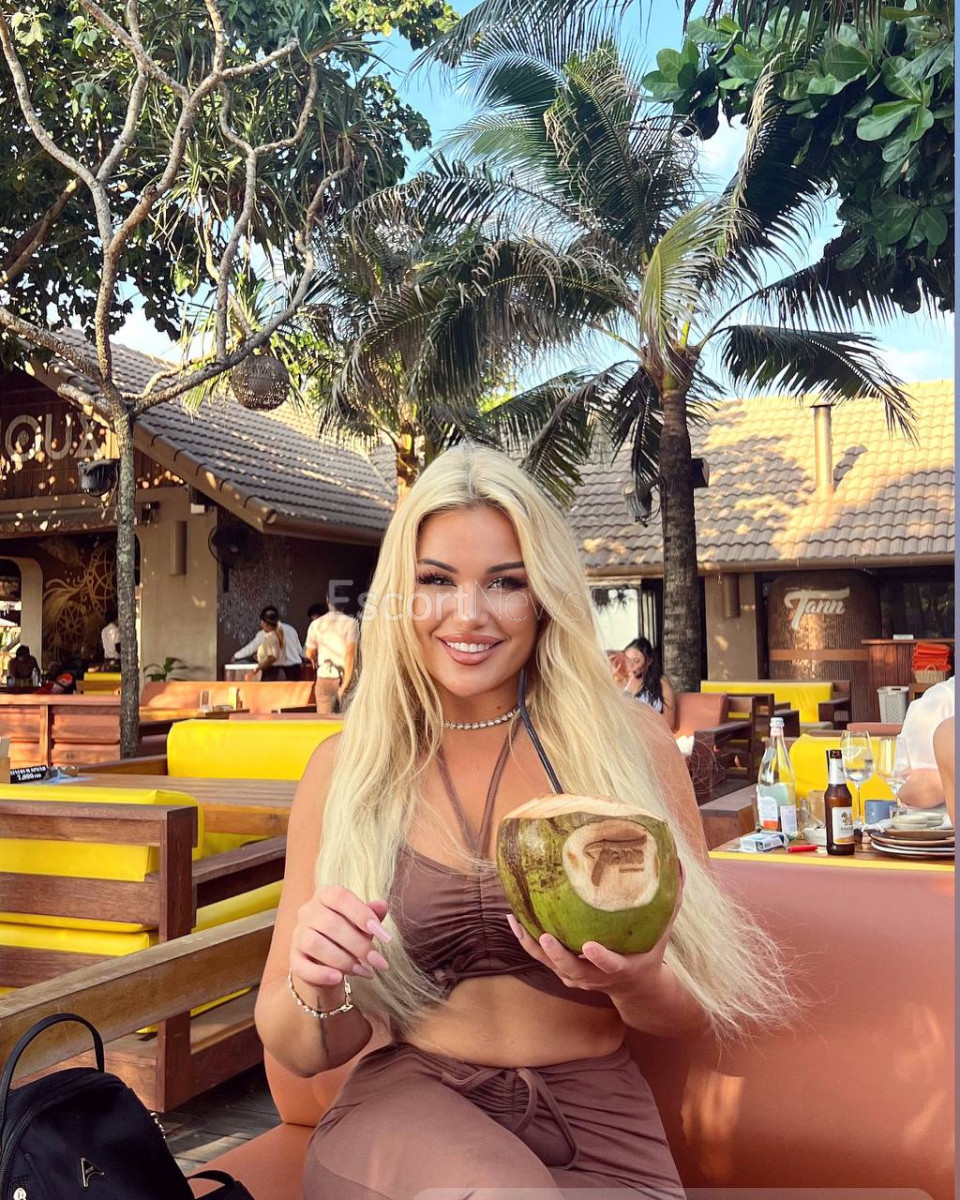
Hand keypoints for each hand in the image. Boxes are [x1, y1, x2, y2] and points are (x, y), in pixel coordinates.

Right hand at [290, 885, 391, 989]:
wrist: (328, 961)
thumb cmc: (348, 934)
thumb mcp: (362, 923)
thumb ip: (371, 914)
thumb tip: (383, 906)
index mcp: (325, 895)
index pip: (340, 897)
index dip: (362, 914)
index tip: (384, 935)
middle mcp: (308, 912)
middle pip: (330, 924)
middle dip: (358, 945)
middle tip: (377, 960)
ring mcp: (298, 935)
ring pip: (315, 944)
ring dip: (343, 960)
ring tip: (363, 970)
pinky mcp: (293, 959)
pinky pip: (302, 967)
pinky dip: (321, 974)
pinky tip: (339, 979)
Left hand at [505, 865, 683, 999]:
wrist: (636, 989)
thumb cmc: (649, 952)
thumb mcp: (663, 931)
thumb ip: (670, 900)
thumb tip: (678, 864)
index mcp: (623, 967)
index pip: (612, 965)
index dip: (601, 958)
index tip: (589, 946)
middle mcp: (598, 977)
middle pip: (574, 971)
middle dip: (558, 957)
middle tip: (544, 938)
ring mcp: (580, 978)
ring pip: (552, 966)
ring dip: (531, 946)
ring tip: (515, 919)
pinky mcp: (565, 973)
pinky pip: (542, 959)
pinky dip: (526, 941)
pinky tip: (514, 918)